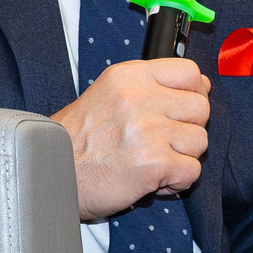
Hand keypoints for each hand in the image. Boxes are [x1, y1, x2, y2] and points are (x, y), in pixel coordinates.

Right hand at [53, 57, 209, 221]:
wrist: (50, 174)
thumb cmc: (79, 140)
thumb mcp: (108, 94)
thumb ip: (150, 87)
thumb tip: (201, 84)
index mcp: (129, 77)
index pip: (190, 72)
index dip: (193, 93)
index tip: (180, 110)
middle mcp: (138, 98)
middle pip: (201, 108)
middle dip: (188, 128)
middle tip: (163, 141)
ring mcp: (147, 131)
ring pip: (200, 141)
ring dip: (182, 156)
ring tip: (153, 160)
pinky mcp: (153, 163)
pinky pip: (192, 171)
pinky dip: (177, 181)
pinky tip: (154, 179)